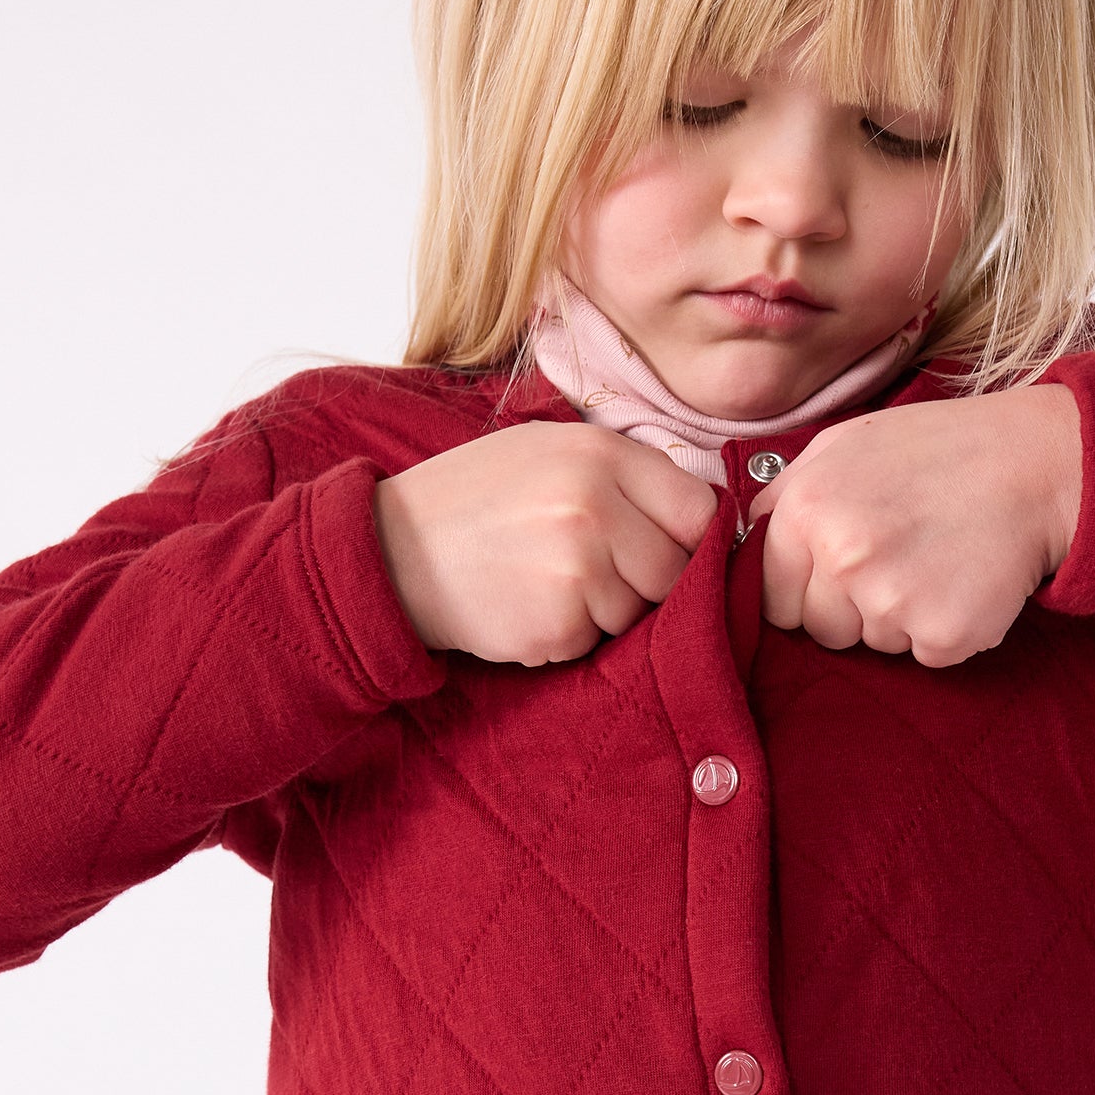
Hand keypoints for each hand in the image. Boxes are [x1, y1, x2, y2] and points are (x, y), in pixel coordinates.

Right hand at [373, 423, 718, 664]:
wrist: (392, 551)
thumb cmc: (475, 500)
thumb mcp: (547, 451)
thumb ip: (623, 474)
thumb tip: (703, 514)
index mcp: (600, 455)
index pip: (700, 510)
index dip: (690, 538)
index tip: (668, 548)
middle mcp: (594, 507)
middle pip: (677, 570)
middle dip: (648, 582)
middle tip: (591, 571)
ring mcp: (577, 569)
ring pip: (638, 612)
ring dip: (605, 611)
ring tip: (547, 582)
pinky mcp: (558, 624)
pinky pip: (595, 642)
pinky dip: (568, 635)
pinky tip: (527, 607)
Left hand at [749, 382, 1082, 666]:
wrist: (1035, 464)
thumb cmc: (936, 452)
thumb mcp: (842, 447)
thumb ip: (784, 498)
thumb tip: (739, 548)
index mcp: (806, 508)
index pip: (770, 597)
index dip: (805, 588)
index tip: (842, 566)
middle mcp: (842, 556)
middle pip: (820, 629)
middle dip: (851, 606)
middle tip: (900, 555)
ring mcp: (892, 600)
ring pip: (871, 644)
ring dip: (900, 616)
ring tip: (935, 558)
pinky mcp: (942, 633)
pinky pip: (923, 656)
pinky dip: (944, 629)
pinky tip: (963, 580)